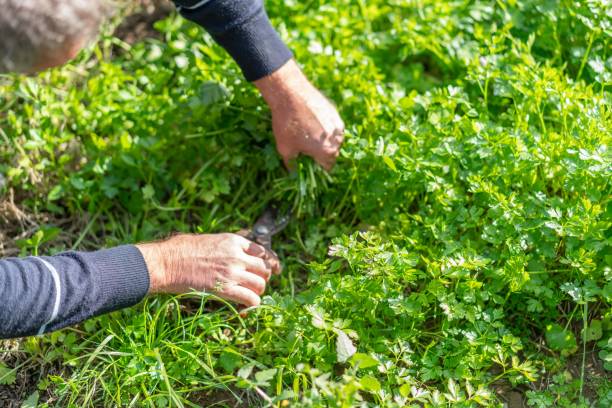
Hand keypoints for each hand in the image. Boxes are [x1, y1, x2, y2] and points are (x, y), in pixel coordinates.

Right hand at [136, 233, 280, 307]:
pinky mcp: (225, 289)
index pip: (262, 252)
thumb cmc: (180, 250)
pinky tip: (246, 308)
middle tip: (255, 284)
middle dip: (262, 278)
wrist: (167, 262)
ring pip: (260, 284)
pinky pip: (250, 298)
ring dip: (257, 292)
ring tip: (250, 296)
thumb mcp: (209, 240)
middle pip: (264, 269)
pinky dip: (251, 305)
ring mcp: (232, 272)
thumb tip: (230, 254)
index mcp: (233, 241)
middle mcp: (236, 255)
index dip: (267, 263)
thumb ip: (225, 247)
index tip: (267, 270)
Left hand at [254, 59, 344, 170]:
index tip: (308, 164)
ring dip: (323, 141)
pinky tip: (309, 123)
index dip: (317, 168)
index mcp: (328, 151)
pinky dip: (323, 128)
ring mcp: (337, 124)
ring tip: (307, 135)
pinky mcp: (334, 112)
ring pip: (333, 139)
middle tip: (306, 149)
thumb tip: (293, 172)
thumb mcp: (284, 149)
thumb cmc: (287, 124)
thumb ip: (292, 165)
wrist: (289, 93)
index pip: (328, 167)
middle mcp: (337, 139)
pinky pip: (331, 126)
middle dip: (320, 154)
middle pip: (332, 153)